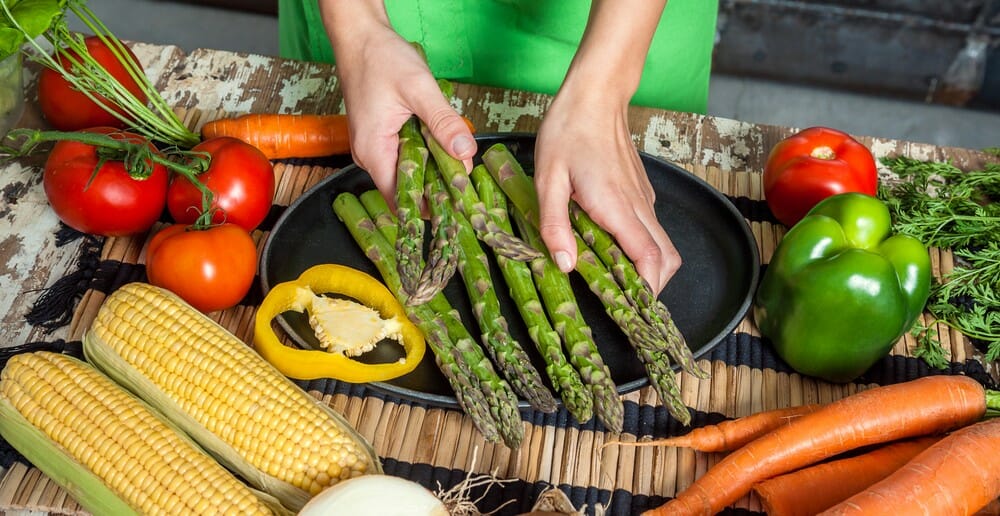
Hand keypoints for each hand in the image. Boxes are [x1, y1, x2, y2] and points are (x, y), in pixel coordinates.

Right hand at [320, 1, 474, 204]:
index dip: (431, 206)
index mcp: (374, 152)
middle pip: (407, 189)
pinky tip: (442, 144)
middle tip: (467, 180)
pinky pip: (405, 156)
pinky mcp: (380, 138)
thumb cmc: (381, 59)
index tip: (458, 204)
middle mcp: (370, 156)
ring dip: (434, 169)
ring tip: (459, 162)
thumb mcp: (419, 88)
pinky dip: (425, 154)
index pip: (402, 200)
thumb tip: (466, 152)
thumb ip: (443, 122)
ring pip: (408, 173)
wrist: (360, 37)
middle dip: (438, 187)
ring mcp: (374, 148)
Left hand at [534, 90, 680, 293]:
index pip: (650, 260)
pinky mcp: (641, 192)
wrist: (594, 94)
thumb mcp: (547, 178)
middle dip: (653, 288)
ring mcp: (644, 198)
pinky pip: (651, 229)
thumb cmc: (568, 132)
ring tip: (614, 281)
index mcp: (617, 207)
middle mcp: (638, 206)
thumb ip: (555, 224)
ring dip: (648, 269)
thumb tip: (566, 265)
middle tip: (623, 304)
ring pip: (663, 245)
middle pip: (667, 259)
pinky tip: (610, 249)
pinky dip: (642, 249)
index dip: (647, 291)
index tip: (632, 310)